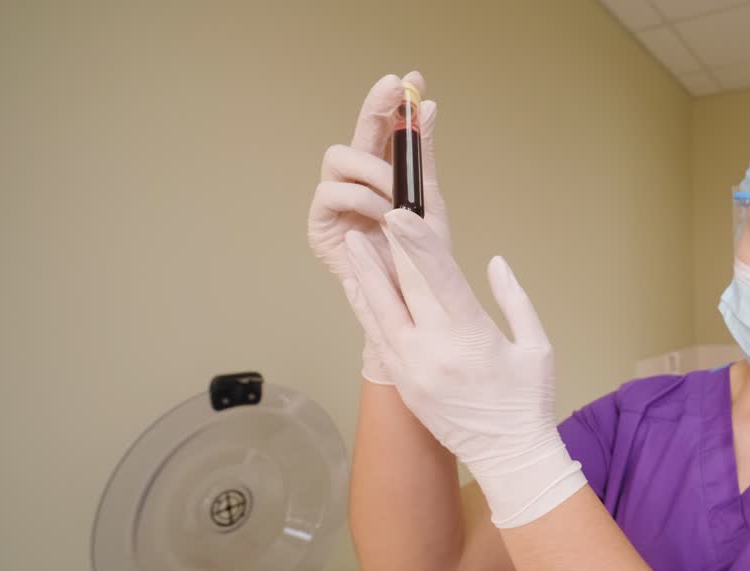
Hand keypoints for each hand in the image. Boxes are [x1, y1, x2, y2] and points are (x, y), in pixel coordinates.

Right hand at [307, 71, 449, 383]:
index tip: (409, 80)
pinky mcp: (320, 226)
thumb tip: (428, 108)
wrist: (409, 311)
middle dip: (376, 109)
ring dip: (374, 171)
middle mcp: (356, 184)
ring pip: (340, 157)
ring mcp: (335, 203)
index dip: (391, 104)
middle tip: (394, 88)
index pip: (384, 131)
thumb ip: (424, 160)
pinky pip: (331, 193)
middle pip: (358, 132)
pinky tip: (379, 216)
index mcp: (383, 176)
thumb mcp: (429, 206)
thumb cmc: (419, 261)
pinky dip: (359, 200)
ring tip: (396, 199)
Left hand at [344, 209, 586, 526]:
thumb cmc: (528, 401)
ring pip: (380, 312)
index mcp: (473, 337)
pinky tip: (357, 287)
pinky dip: (366, 310)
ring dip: (365, 276)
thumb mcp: (537, 347)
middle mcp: (436, 351)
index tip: (401, 214)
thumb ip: (515, 300)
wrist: (508, 457)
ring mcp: (413, 369)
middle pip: (404, 289)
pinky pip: (377, 339)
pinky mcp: (403, 384)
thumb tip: (494, 263)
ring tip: (354, 244)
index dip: (418, 242)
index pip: (439, 279)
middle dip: (388, 249)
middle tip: (374, 214)